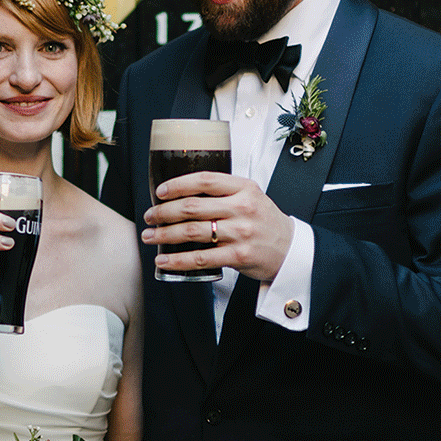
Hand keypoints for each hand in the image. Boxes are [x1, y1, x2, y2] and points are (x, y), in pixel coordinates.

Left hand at [142, 171, 294, 282]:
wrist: (291, 250)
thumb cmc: (265, 222)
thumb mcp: (252, 197)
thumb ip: (225, 191)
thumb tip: (184, 192)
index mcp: (244, 188)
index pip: (205, 180)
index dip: (178, 184)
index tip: (160, 192)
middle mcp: (242, 208)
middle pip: (192, 206)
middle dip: (163, 212)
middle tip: (149, 217)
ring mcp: (240, 232)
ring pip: (192, 231)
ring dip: (164, 234)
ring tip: (150, 237)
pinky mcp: (238, 256)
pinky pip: (201, 258)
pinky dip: (178, 260)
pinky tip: (163, 260)